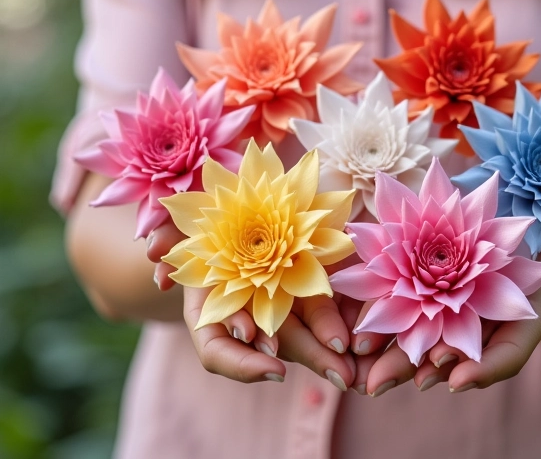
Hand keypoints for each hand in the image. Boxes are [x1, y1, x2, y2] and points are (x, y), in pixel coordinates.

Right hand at [145, 221, 359, 388]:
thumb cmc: (196, 212)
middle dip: (305, 361)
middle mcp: (242, 311)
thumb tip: (152, 251)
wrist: (230, 202)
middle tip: (339, 375)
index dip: (242, 363)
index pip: (217, 349)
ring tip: (347, 366)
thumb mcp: (178, 219)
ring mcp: (273, 303)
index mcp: (207, 305)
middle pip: (273, 349)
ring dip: (324, 352)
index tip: (272, 366)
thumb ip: (163, 234)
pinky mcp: (301, 286)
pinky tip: (351, 338)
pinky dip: (333, 324)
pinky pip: (319, 310)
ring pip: (299, 335)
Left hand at [350, 214, 540, 395]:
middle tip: (383, 385)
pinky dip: (394, 318)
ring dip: (400, 353)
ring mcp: (468, 300)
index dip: (485, 367)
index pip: (510, 350)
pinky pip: (418, 304)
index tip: (456, 381)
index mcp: (527, 310)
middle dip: (421, 369)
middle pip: (459, 352)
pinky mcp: (444, 280)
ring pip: (432, 333)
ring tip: (368, 371)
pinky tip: (366, 333)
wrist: (536, 214)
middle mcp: (492, 314)